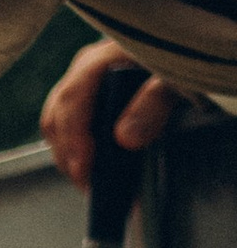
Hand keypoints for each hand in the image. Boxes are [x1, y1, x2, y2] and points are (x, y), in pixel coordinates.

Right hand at [41, 36, 193, 189]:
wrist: (188, 58)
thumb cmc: (182, 65)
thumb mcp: (178, 79)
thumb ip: (155, 102)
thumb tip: (125, 139)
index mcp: (103, 58)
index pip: (72, 99)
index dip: (74, 138)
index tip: (84, 169)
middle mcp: (86, 70)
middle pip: (58, 117)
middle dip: (70, 157)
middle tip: (92, 189)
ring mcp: (83, 87)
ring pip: (57, 126)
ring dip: (71, 159)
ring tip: (94, 186)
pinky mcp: (87, 103)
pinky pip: (68, 131)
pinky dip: (76, 155)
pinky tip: (95, 173)